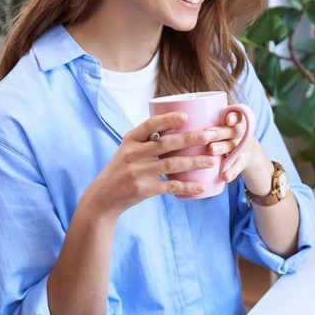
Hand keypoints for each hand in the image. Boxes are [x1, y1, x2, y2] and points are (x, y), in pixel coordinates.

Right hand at [79, 112, 219, 218]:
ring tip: (212, 160)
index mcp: (130, 140)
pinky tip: (200, 187)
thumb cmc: (122, 169)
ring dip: (194, 162)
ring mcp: (138, 172)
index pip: (150, 125)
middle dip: (190, 139)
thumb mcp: (128, 150)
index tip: (186, 116)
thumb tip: (180, 125)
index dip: (168, 119)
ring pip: (172, 164)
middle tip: (210, 136)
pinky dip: (186, 187)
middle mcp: (133, 154)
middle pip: (166, 143)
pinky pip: (170, 186)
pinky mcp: (144, 189)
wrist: (103, 197)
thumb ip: (148, 140)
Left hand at [206, 111, 270, 191]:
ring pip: (233, 147)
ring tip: (211, 150)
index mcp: (234, 122)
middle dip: (220, 132)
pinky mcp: (243, 161)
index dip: (233, 116)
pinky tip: (225, 177)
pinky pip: (238, 166)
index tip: (226, 119)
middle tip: (207, 135)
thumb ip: (203, 122)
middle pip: (232, 131)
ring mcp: (243, 147)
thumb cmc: (224, 136)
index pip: (236, 115)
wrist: (247, 152)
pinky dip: (231, 172)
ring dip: (222, 148)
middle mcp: (240, 133)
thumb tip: (170, 113)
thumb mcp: (220, 127)